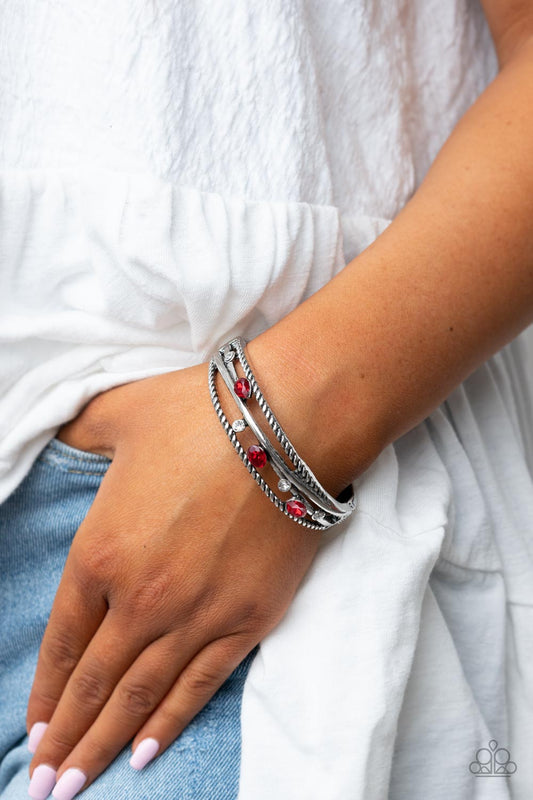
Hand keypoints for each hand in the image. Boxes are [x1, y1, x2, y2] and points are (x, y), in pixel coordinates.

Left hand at [26, 354, 323, 797]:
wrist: (288, 424)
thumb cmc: (201, 413)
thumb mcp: (119, 415)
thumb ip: (79, 433)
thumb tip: (63, 432)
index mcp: (99, 550)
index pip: (61, 639)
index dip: (44, 689)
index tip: (33, 727)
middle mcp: (140, 598)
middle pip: (94, 683)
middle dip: (65, 740)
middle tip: (45, 786)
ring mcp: (196, 615)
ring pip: (140, 698)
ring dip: (104, 746)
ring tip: (78, 787)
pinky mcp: (248, 620)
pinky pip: (198, 686)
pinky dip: (168, 723)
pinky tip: (145, 752)